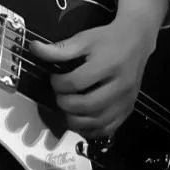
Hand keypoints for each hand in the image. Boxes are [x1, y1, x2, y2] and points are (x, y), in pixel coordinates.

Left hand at [26, 0, 169, 138]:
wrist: (136, 40)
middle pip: (87, 105)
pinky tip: (80, 120)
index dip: (58, 83)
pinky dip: (90, 129)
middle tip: (59, 96)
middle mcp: (121, 85)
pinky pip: (108, 128)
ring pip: (98, 121)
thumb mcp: (84, 39)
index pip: (77, 82)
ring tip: (67, 109)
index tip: (54, 78)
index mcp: (108, 65)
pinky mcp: (129, 109)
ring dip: (75, 120)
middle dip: (65, 104)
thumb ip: (60, 49)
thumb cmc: (107, 39)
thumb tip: (33, 48)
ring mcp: (126, 100)